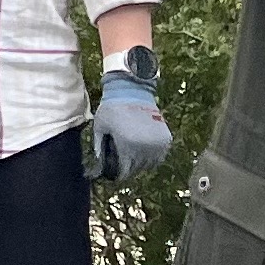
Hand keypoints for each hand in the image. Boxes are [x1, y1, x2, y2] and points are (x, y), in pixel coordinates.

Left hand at [88, 62, 171, 183]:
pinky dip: (152, 158)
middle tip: (122, 165)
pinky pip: (159, 157)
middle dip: (128, 169)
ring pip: (149, 165)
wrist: (132, 90)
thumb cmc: (112, 108)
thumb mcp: (100, 127)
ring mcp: (157, 144)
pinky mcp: (165, 138)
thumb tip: (100, 163)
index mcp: (127, 146)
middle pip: (137, 169)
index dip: (118, 175)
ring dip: (140, 164)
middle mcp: (144, 148)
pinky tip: (143, 153)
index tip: (115, 174)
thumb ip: (99, 147)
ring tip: (132, 158)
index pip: (125, 172)